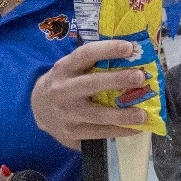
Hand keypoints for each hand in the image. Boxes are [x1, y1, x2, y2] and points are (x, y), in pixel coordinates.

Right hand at [30, 40, 151, 147]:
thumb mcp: (70, 69)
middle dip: (117, 80)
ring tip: (143, 114)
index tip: (129, 48)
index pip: (86, 54)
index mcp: (64, 68)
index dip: (107, 49)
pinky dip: (119, 131)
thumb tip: (132, 58)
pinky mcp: (71, 133)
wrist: (38, 109)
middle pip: (92, 84)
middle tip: (140, 77)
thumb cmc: (64, 84)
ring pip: (98, 115)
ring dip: (123, 115)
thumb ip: (92, 64)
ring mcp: (66, 113)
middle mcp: (62, 89)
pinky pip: (99, 133)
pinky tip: (135, 129)